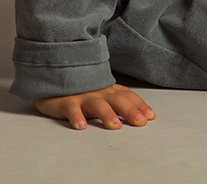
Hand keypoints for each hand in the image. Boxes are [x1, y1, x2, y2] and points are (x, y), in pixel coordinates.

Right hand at [33, 83, 155, 130]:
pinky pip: (71, 109)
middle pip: (117, 100)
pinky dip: (76, 117)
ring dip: (107, 114)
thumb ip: (119, 101)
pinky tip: (81, 126)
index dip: (140, 105)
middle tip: (140, 122)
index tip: (151, 117)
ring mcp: (83, 97)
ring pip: (97, 104)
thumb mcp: (103, 95)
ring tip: (115, 125)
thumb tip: (142, 114)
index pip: (128, 96)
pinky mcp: (66, 102)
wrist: (55, 81)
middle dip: (130, 110)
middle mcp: (99, 93)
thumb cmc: (82, 92)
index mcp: (109, 91)